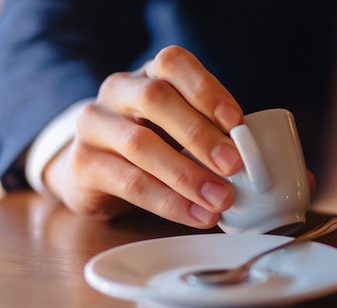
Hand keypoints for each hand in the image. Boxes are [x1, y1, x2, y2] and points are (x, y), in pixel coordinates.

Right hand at [43, 46, 243, 227]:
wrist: (94, 169)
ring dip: (186, 175)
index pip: (173, 63)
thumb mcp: (179, 127)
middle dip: (199, 134)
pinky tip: (196, 214)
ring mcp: (95, 125)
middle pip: (155, 99)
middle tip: (233, 164)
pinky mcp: (83, 164)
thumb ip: (210, 133)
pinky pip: (129, 183)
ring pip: (140, 144)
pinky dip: (168, 202)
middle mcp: (117, 91)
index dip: (206, 90)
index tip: (236, 122)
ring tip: (220, 199)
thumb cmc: (153, 142)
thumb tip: (253, 158)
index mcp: (148, 74)